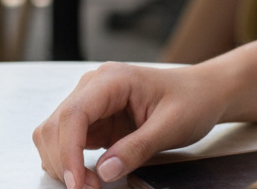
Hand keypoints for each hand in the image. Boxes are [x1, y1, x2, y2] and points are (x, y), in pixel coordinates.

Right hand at [33, 62, 223, 187]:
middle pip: (56, 126)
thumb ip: (138, 147)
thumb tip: (104, 172)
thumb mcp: (172, 126)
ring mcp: (92, 102)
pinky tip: (89, 177)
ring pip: (54, 135)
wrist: (203, 93)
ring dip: (63, 165)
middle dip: (64, 163)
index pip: (74, 114)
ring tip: (91, 186)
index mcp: (113, 79)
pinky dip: (70, 164)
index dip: (68, 152)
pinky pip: (67, 143)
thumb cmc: (192, 101)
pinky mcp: (94, 120)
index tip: (77, 185)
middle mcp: (95, 86)